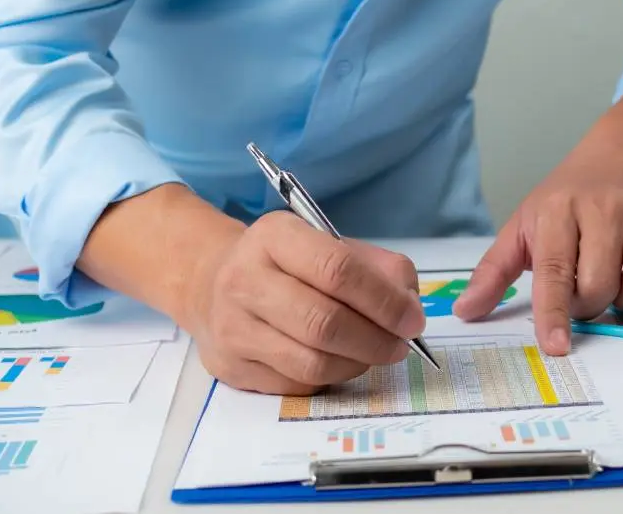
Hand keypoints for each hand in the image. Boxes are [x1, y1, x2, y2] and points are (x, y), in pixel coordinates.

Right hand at [181, 211, 425, 394]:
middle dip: (376, 340)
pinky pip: (297, 384)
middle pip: (324, 323)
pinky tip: (339, 361)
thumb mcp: (328, 244)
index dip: (383, 300)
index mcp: (275, 237)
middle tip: (400, 345)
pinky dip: (331, 378)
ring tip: (374, 353)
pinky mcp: (230, 366)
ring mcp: (233, 326)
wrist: (210, 283)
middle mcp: (245, 279)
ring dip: (357, 363)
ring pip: (312, 362)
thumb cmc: (285, 264)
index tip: (412, 319)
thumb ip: (377, 268)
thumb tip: (410, 307)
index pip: (337, 270)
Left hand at [453, 145, 622, 355]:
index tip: (557, 346)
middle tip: (587, 295)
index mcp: (558, 211)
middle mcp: (604, 206)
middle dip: (593, 304)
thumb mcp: (523, 227)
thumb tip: (466, 312)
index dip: (554, 312)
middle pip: (603, 281)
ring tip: (620, 284)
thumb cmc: (565, 201)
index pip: (555, 271)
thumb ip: (494, 271)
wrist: (616, 155)